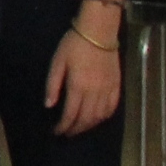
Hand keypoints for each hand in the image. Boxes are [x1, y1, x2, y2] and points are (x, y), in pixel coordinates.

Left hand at [48, 17, 123, 133]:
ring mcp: (108, 90)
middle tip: (67, 134)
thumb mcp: (57, 62)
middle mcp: (94, 92)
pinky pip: (112, 107)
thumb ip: (53, 85)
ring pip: (99, 116)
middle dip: (75, 129)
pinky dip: (104, 117)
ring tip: (79, 129)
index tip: (56, 132)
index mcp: (78, 86)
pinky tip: (98, 119)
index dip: (63, 126)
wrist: (98, 32)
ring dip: (89, 126)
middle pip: (85, 119)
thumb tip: (49, 105)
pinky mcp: (117, 86)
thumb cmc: (74, 45)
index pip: (70, 114)